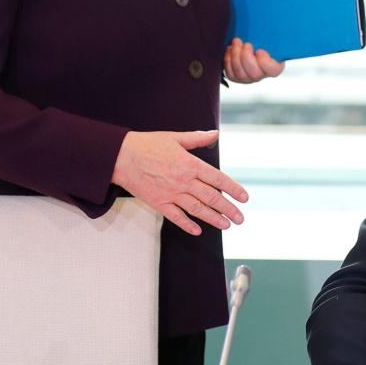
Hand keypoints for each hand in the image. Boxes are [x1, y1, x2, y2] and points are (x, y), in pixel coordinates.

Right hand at [111, 129, 247, 235]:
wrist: (121, 156)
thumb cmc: (147, 144)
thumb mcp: (175, 137)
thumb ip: (197, 138)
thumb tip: (215, 134)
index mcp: (190, 164)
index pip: (218, 179)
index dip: (233, 189)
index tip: (244, 198)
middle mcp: (184, 181)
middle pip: (212, 198)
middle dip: (228, 209)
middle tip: (240, 218)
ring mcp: (171, 194)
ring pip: (198, 209)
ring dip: (214, 219)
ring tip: (226, 225)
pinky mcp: (158, 203)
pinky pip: (176, 217)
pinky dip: (188, 225)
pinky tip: (198, 230)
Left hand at [223, 38, 284, 83]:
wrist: (250, 39)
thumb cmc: (263, 36)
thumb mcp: (271, 34)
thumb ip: (274, 32)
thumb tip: (280, 21)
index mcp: (275, 65)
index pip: (273, 70)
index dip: (265, 62)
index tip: (260, 50)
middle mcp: (262, 74)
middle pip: (255, 74)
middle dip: (246, 57)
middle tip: (245, 44)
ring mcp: (249, 77)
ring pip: (241, 74)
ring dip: (236, 56)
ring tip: (236, 42)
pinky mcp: (237, 77)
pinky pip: (231, 74)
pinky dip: (228, 61)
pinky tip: (230, 50)